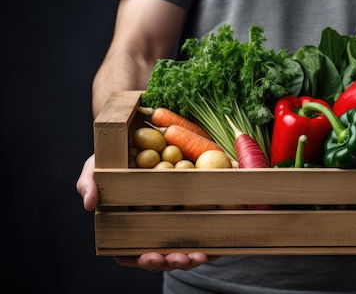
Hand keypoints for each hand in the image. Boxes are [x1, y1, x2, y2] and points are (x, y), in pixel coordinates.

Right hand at [76, 154, 219, 270]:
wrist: (139, 143)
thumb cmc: (111, 162)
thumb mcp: (95, 167)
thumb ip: (88, 183)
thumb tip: (88, 204)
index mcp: (124, 230)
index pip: (129, 255)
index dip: (141, 260)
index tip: (151, 256)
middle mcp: (148, 233)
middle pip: (159, 259)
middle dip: (171, 262)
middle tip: (180, 258)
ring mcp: (170, 228)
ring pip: (181, 254)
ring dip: (190, 260)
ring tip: (200, 256)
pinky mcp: (190, 218)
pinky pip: (201, 240)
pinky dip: (210, 248)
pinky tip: (217, 249)